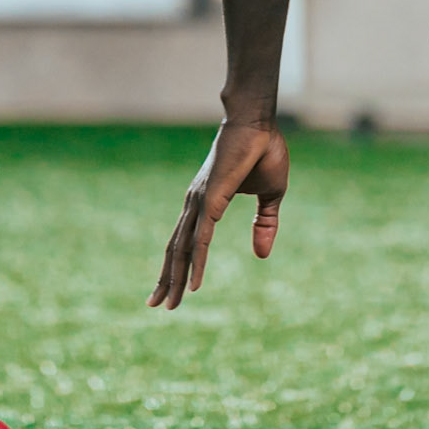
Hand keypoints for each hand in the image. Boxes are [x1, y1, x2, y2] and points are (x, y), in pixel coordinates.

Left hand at [150, 121, 288, 311]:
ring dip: (175, 278)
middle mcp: (195, 205)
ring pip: (183, 250)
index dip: (180, 265)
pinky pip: (200, 240)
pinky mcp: (210, 201)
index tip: (172, 288)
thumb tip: (261, 255)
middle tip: (156, 305)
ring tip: (167, 304)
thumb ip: (264, 224)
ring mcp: (200, 203)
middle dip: (167, 279)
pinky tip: (193, 284)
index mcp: (205, 202)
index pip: (187, 241)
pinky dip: (196, 264)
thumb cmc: (264, 151)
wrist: (259, 123)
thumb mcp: (271, 196)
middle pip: (177, 250)